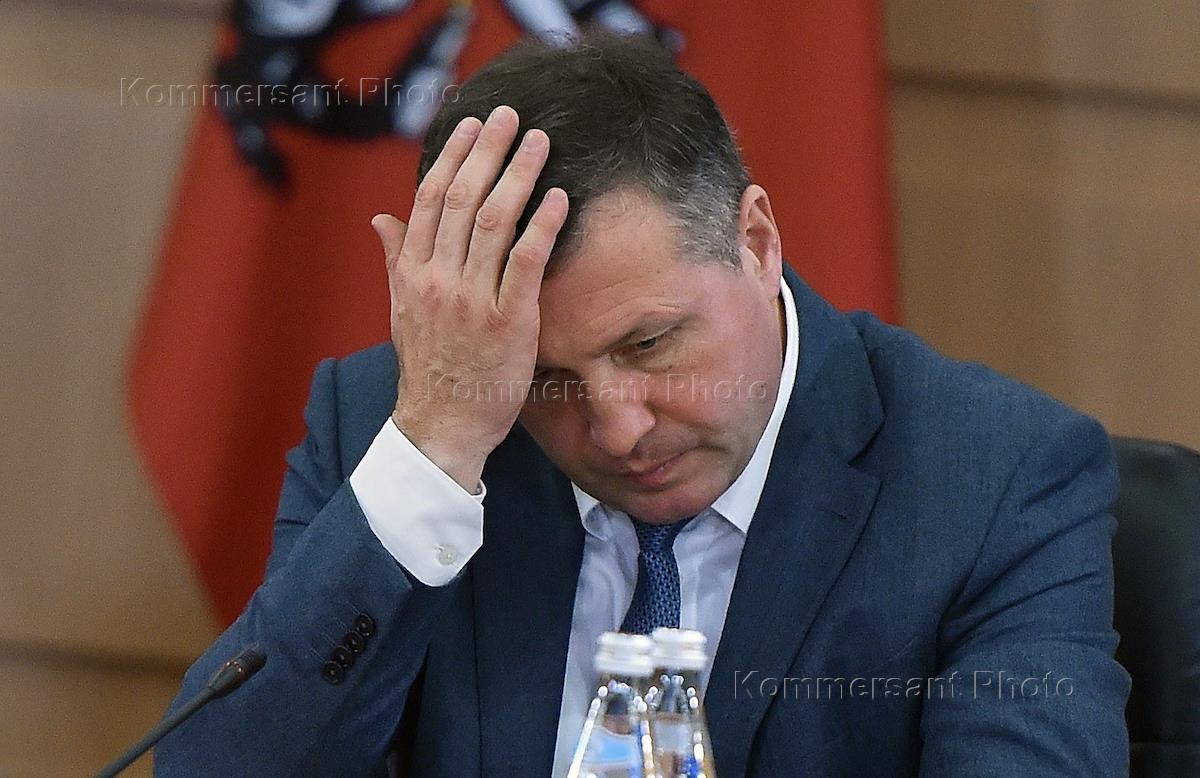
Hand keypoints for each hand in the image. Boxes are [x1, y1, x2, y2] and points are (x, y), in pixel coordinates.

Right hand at [372, 106, 568, 490]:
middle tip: (511, 115)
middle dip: (488, 152)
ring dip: (519, 176)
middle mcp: (438, 280)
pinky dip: (541, 227)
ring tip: (540, 143)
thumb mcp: (403, 312)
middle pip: (462, 199)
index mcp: (413, 274)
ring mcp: (473, 300)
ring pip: (493, 222)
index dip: (451, 157)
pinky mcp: (509, 322)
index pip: (429, 200)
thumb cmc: (429, 368)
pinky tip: (558, 198)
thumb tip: (381, 218)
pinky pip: (524, 264)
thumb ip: (396, 261)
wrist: (442, 427)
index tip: (471, 124)